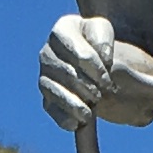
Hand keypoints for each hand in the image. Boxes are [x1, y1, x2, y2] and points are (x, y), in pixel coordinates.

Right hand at [38, 13, 152, 131]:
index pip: (78, 53)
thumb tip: (104, 58)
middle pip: (67, 74)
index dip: (95, 68)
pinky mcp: (46, 96)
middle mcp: (47, 52)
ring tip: (90, 111)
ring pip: (56, 92)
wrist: (89, 55)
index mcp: (61, 31)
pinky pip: (51, 109)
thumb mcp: (103, 30)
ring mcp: (44, 76)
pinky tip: (78, 122)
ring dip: (75, 104)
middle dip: (87, 86)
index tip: (107, 78)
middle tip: (102, 93)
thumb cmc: (96, 40)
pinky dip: (64, 117)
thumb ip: (104, 38)